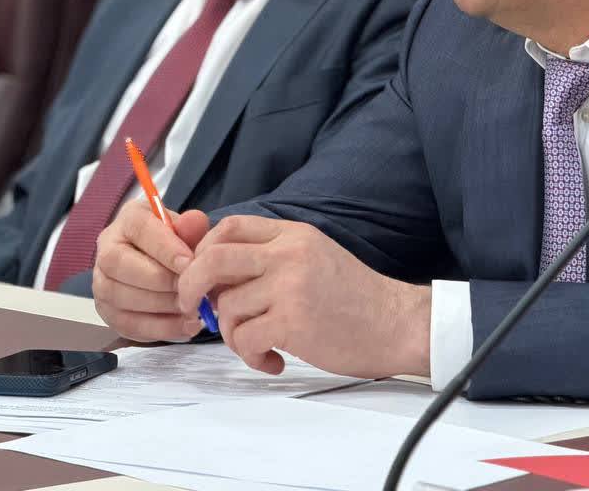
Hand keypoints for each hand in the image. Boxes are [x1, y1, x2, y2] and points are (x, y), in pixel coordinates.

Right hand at [92, 201, 210, 341]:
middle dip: (162, 280)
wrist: (159, 262)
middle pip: (121, 265)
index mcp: (128, 221)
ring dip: (162, 307)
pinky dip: (160, 328)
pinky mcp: (107, 311)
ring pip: (122, 297)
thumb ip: (192, 227)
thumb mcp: (186, 228)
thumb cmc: (174, 243)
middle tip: (192, 289)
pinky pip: (128, 324)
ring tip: (193, 309)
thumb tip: (194, 222)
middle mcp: (106, 249)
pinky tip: (186, 325)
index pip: (139, 229)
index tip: (190, 263)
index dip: (165, 248)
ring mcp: (102, 282)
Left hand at [176, 216, 430, 378]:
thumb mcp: (315, 257)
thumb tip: (218, 275)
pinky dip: (251, 356)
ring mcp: (290, 286)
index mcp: (293, 235)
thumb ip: (273, 257)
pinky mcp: (293, 321)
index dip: (202, 252)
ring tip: (258, 344)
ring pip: (226, 308)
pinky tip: (272, 360)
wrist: (398, 324)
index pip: (228, 228)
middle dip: (190, 286)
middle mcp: (289, 253)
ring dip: (231, 335)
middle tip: (194, 307)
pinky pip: (244, 339)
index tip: (200, 276)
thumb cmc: (358, 298)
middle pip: (212, 259)